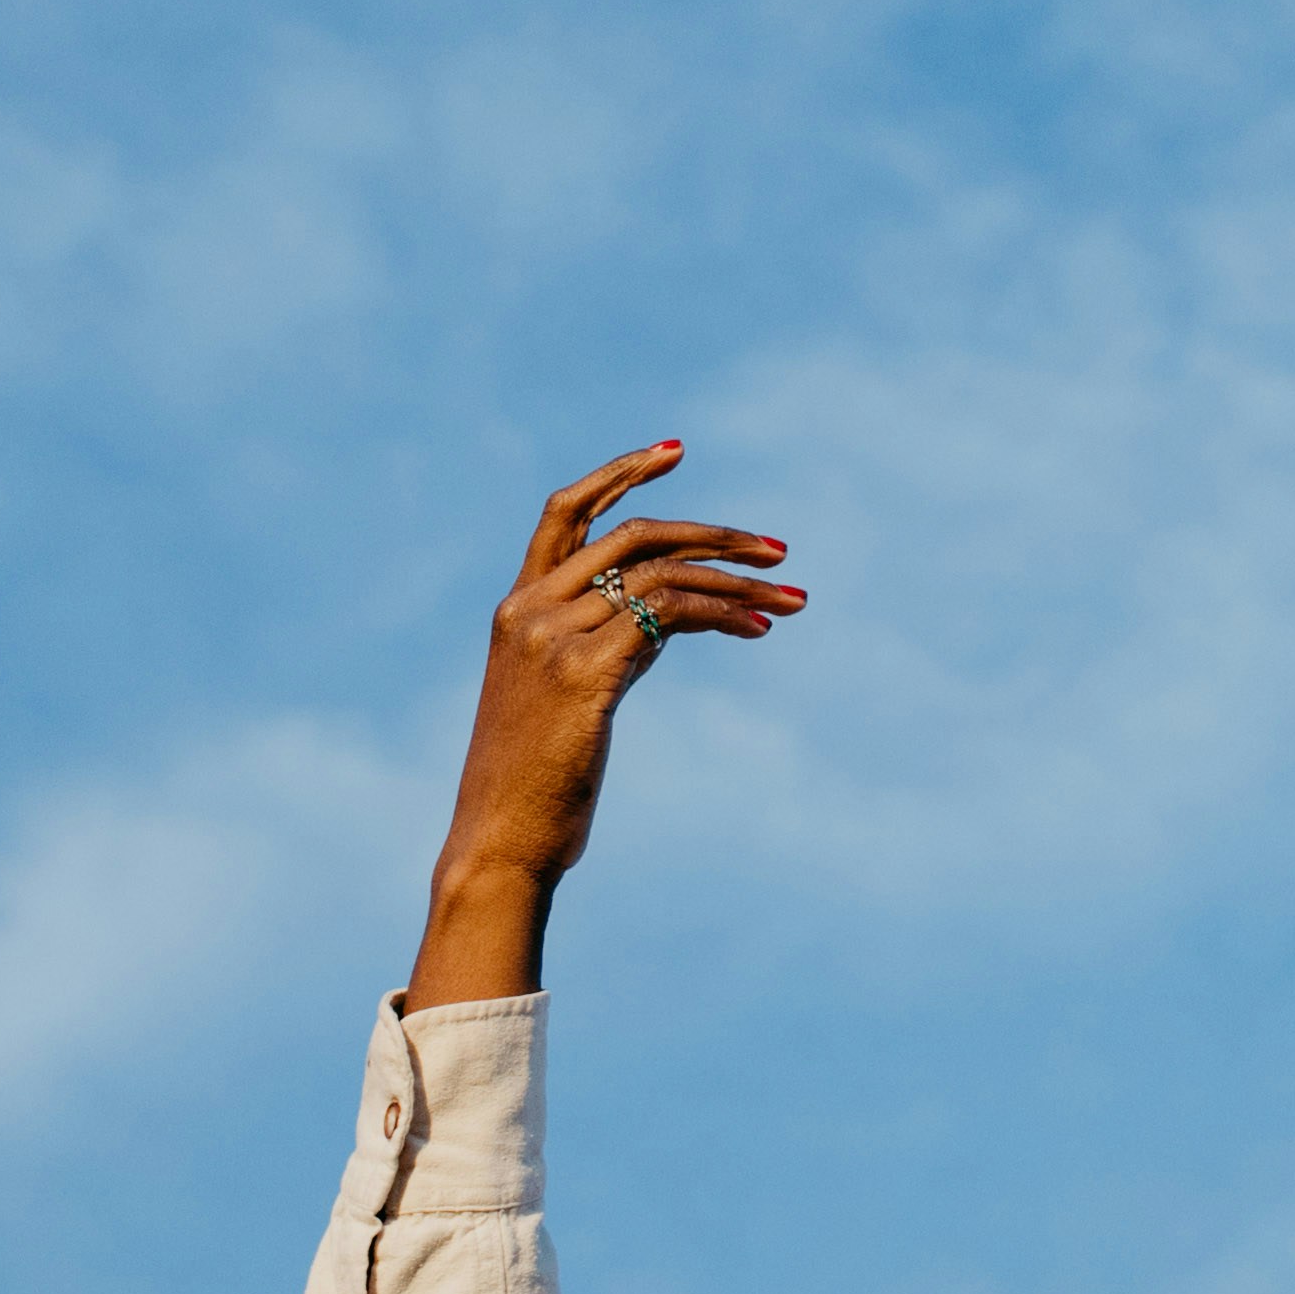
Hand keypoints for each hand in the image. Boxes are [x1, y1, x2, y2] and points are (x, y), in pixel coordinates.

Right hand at [403, 445, 805, 1005]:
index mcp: (516, 609)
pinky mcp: (585, 675)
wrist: (502, 842)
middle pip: (633, 535)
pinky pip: (670, 616)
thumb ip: (612, 644)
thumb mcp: (569, 696)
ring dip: (738, 581)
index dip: (620, 473)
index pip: (563, 513)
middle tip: (777, 550)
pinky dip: (723, 613)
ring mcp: (554, 640)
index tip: (677, 451)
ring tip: (792, 598)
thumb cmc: (537, 781)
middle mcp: (529, 611)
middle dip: (714, 534)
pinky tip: (758, 629)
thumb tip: (682, 615)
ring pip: (663, 574)